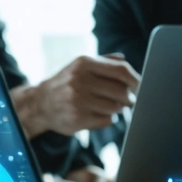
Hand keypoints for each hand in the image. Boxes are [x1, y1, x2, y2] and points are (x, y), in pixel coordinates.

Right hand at [17, 54, 139, 136]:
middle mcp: (80, 80)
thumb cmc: (66, 83)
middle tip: (125, 99)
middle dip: (128, 97)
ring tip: (105, 105)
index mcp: (84, 63)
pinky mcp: (78, 119)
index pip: (120, 70)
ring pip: (116, 107)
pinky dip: (107, 118)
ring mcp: (78, 100)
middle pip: (122, 91)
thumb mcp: (80, 66)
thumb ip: (104, 61)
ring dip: (116, 108)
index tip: (141, 86)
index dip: (136, 80)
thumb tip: (125, 60)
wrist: (40, 103)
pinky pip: (107, 120)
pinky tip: (95, 113)